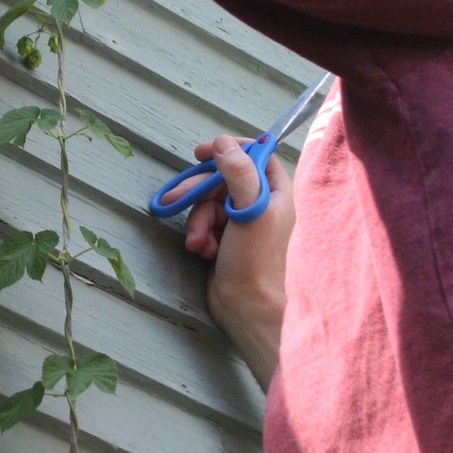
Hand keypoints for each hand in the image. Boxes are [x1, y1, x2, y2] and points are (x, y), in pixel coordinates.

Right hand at [170, 135, 293, 391]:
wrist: (248, 309)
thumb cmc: (257, 261)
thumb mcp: (249, 210)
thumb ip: (238, 172)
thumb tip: (222, 143)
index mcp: (277, 193)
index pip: (256, 155)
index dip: (229, 150)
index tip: (202, 153)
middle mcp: (263, 205)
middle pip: (223, 180)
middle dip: (198, 192)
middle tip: (175, 198)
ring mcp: (244, 224)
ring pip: (209, 204)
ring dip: (197, 220)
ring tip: (197, 241)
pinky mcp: (227, 242)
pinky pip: (205, 225)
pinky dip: (199, 235)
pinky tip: (201, 251)